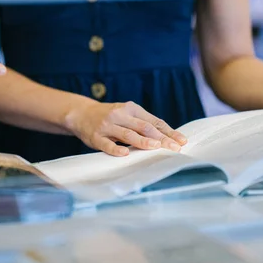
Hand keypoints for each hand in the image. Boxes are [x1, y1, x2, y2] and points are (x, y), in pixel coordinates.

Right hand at [65, 101, 186, 156]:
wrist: (81, 113)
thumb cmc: (110, 116)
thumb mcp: (127, 114)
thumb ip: (143, 124)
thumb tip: (167, 137)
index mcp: (131, 108)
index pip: (154, 121)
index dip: (168, 131)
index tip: (181, 141)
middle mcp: (120, 115)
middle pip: (144, 127)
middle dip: (161, 138)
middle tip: (174, 147)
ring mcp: (107, 126)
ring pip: (128, 134)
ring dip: (143, 141)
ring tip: (156, 147)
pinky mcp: (96, 137)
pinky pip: (107, 144)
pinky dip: (117, 149)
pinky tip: (125, 153)